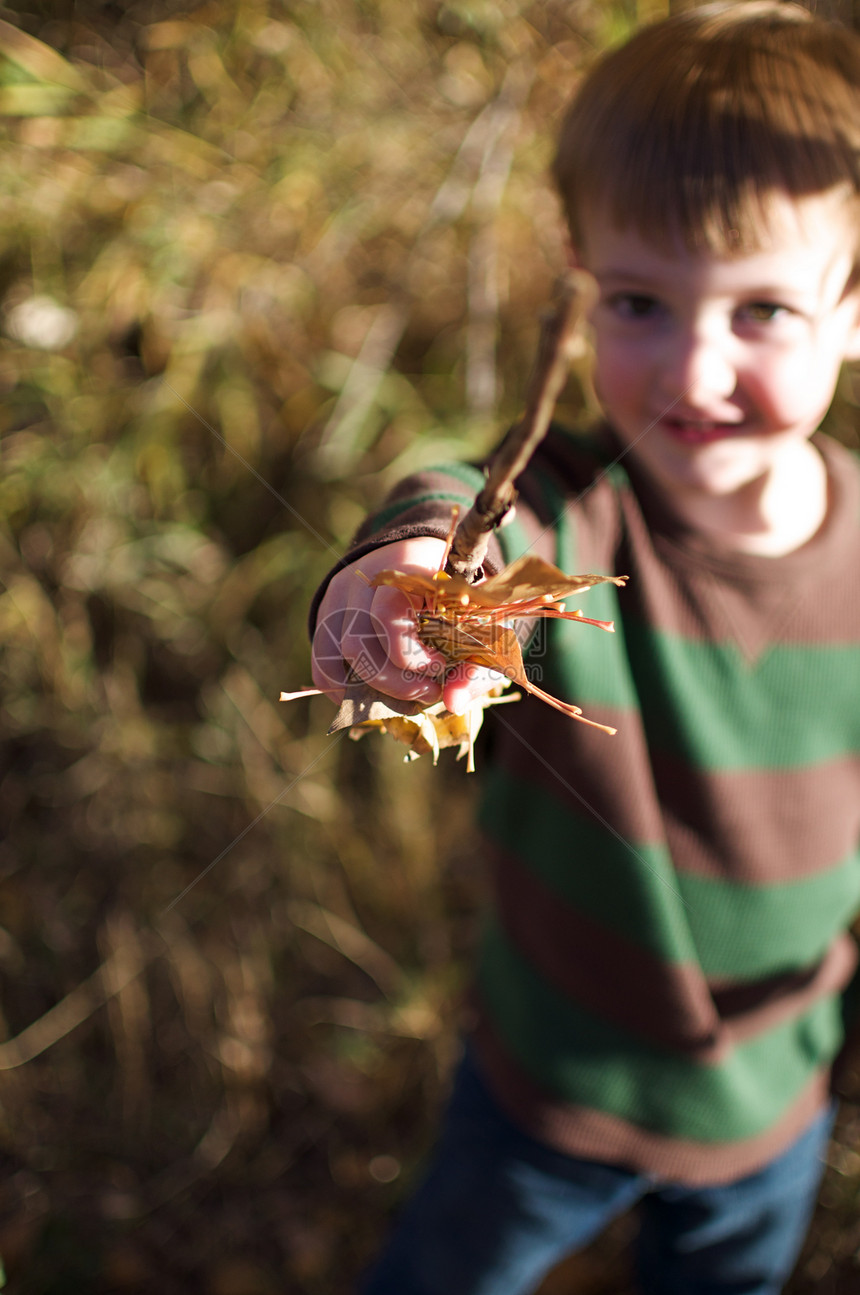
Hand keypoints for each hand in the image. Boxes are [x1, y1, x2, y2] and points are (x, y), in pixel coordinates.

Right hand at [310, 538, 504, 711]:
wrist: (421, 560)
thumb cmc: (455, 594)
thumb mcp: (477, 622)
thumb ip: (473, 663)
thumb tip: (452, 703)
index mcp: (407, 566)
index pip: (388, 616)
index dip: (411, 656)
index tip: (441, 667)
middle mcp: (363, 576)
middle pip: (358, 645)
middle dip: (394, 684)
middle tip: (428, 693)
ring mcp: (339, 595)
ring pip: (336, 658)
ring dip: (371, 691)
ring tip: (405, 700)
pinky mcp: (327, 614)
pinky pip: (322, 664)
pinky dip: (344, 691)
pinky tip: (374, 698)